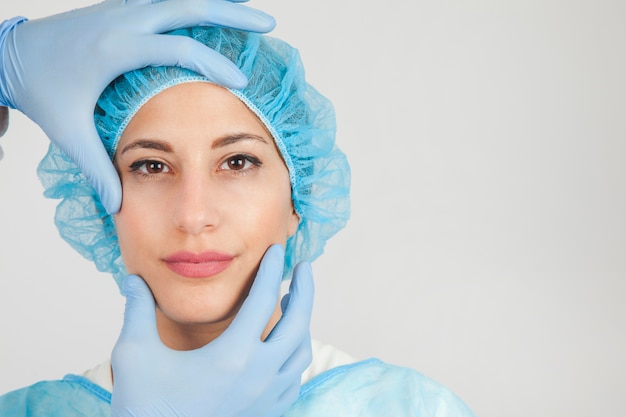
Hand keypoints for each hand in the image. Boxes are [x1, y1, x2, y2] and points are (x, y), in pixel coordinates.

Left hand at [0, 0, 274, 213]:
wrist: (11, 53)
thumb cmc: (42, 90)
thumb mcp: (69, 132)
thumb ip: (97, 167)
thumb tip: (117, 207)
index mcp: (116, 50)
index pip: (178, 50)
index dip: (215, 65)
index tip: (244, 84)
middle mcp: (122, 20)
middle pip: (189, 6)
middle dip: (232, 14)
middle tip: (268, 24)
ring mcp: (122, 9)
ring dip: (218, 4)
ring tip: (251, 15)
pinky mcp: (121, 8)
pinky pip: (167, 0)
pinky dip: (195, 6)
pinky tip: (215, 13)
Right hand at [111, 244, 313, 416]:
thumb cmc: (144, 407)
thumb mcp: (134, 354)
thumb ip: (138, 310)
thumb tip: (132, 278)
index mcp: (233, 356)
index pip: (262, 299)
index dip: (270, 269)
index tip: (276, 249)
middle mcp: (259, 376)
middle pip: (298, 323)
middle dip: (305, 290)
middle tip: (303, 268)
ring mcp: (266, 399)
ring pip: (301, 353)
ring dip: (301, 323)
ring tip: (291, 303)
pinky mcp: (265, 415)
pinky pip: (294, 380)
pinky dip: (295, 355)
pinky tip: (282, 347)